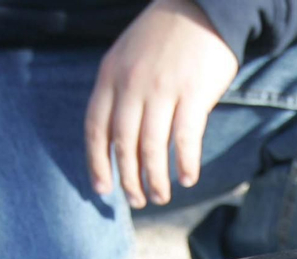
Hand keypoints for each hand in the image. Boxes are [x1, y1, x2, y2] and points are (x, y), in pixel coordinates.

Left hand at [86, 0, 237, 207]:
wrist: (201, 8)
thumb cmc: (163, 38)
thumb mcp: (126, 58)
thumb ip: (118, 92)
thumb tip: (117, 139)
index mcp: (110, 76)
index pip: (95, 129)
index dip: (97, 163)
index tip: (103, 189)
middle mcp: (132, 85)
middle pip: (124, 144)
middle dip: (129, 179)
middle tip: (137, 201)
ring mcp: (162, 89)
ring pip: (153, 147)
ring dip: (156, 179)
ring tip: (161, 197)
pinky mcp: (193, 93)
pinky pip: (186, 138)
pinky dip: (186, 163)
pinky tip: (188, 178)